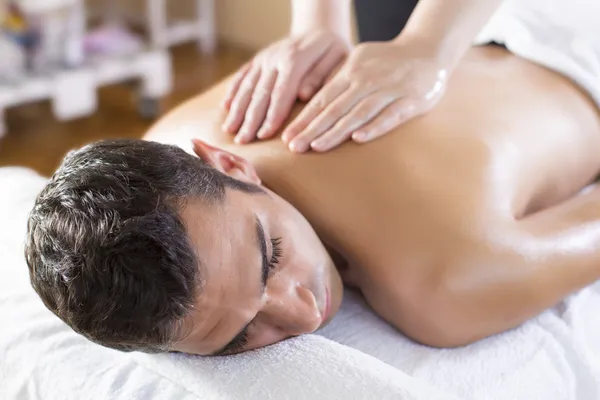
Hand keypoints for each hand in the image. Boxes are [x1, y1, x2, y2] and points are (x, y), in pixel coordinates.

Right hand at [222, 30, 350, 143]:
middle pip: (260, 94)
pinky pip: (242, 75)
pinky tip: (225, 108)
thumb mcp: (337, 58)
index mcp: (295, 60)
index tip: (263, 136)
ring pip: (247, 86)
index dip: (272, 115)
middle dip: (250, 120)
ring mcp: (263, 58)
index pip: (281, 93)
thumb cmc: (333, 49)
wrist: (319, 25)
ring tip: (229, 130)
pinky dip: (233, 91)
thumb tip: (303, 95)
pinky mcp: (257, 59)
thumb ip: (320, 76)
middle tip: (242, 142)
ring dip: (237, 110)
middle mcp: (274, 58)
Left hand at [281, 40, 448, 152]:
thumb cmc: (389, 61)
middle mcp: (367, 81)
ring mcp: (389, 90)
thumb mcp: (360, 61)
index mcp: (352, 72)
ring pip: (358, 113)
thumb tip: (314, 100)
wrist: (429, 49)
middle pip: (335, 109)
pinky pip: (390, 115)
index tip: (286, 137)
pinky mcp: (411, 101)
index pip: (322, 99)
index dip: (304, 119)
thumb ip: (340, 79)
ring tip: (317, 146)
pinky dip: (374, 127)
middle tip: (294, 147)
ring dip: (336, 131)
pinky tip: (358, 140)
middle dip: (312, 129)